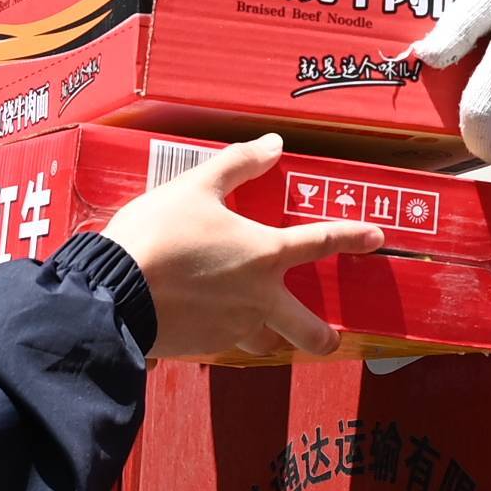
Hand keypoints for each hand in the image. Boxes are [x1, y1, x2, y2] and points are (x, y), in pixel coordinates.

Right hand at [102, 136, 385, 361]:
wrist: (113, 291)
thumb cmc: (157, 235)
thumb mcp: (195, 186)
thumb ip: (237, 164)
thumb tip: (272, 144)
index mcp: (264, 254)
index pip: (322, 241)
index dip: (354, 237)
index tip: (377, 239)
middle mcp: (259, 298)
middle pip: (309, 332)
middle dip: (323, 338)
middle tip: (329, 337)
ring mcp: (233, 328)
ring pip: (264, 340)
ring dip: (267, 334)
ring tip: (254, 322)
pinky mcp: (205, 346)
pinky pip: (224, 342)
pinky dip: (221, 331)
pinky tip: (204, 317)